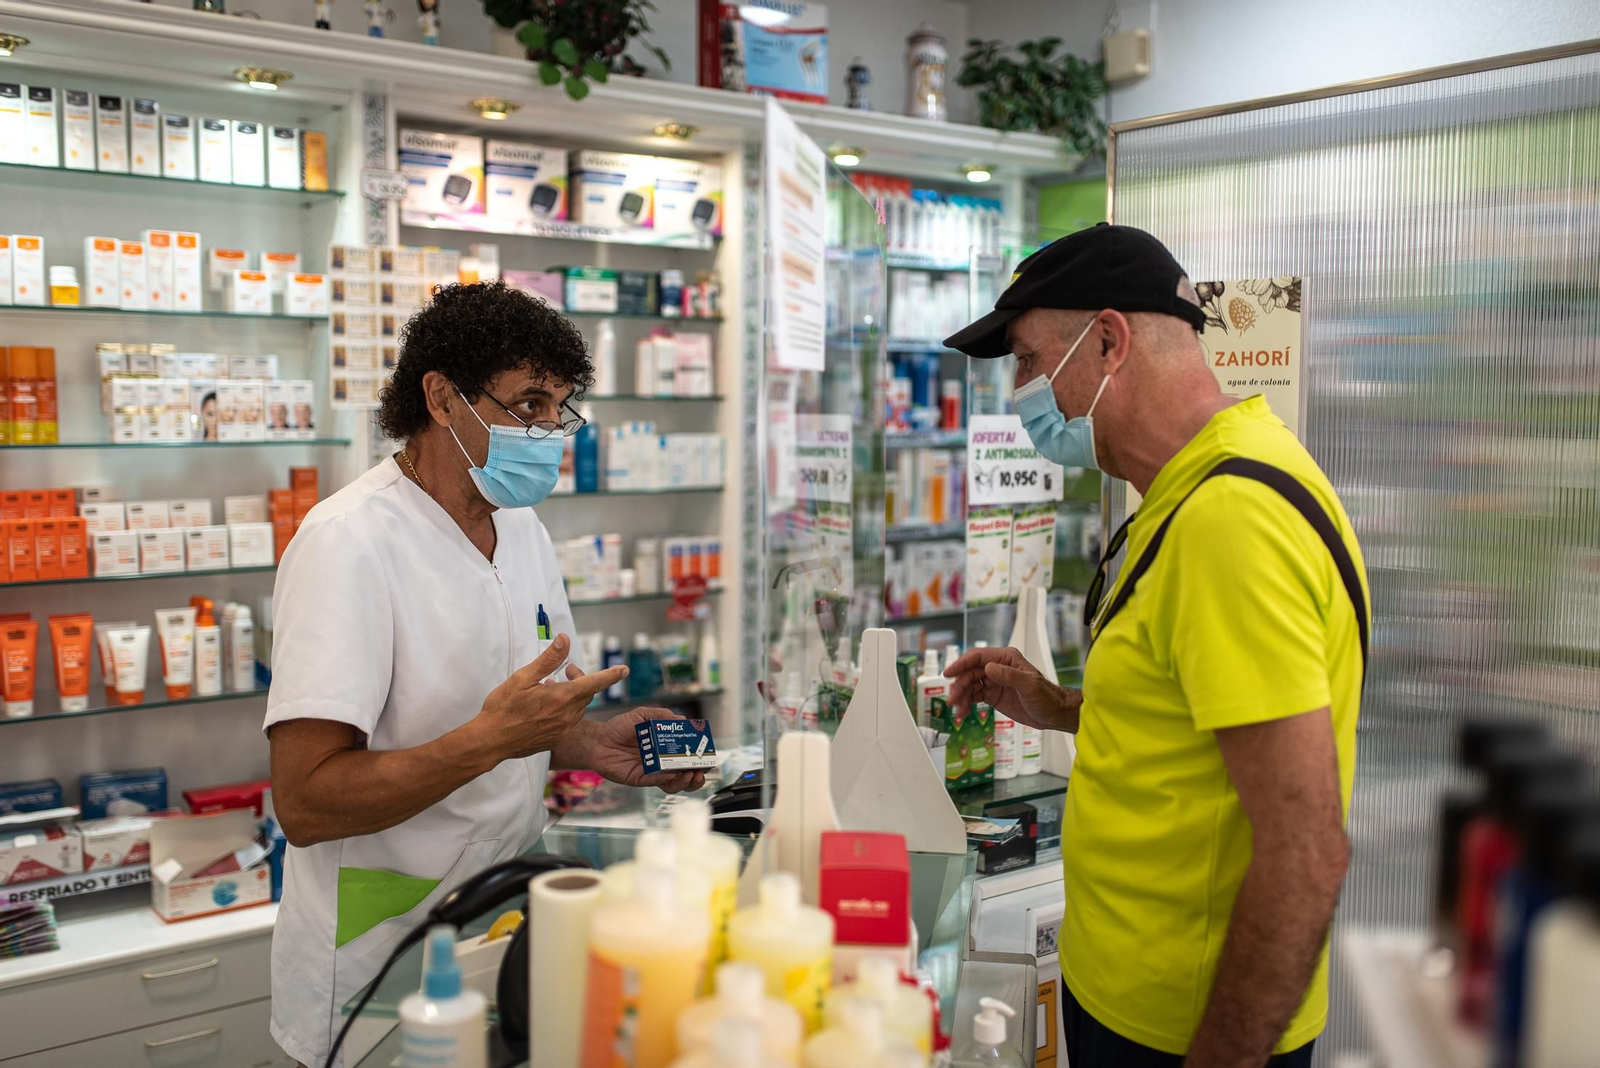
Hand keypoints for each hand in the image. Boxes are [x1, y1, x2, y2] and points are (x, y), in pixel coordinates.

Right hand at [474, 635, 627, 761]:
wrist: (490, 741)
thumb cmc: (503, 708)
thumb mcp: (523, 678)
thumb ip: (548, 659)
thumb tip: (565, 639)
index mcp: (562, 698)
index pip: (594, 683)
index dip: (611, 675)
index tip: (624, 669)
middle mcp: (567, 715)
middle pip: (587, 694)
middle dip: (581, 680)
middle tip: (565, 672)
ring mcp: (563, 729)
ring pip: (578, 707)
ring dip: (572, 695)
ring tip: (549, 689)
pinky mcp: (556, 739)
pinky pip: (569, 720)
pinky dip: (564, 709)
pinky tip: (545, 707)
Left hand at [561, 696, 707, 793]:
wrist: (598, 739)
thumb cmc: (619, 727)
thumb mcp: (643, 715)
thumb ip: (661, 716)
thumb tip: (682, 719)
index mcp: (664, 748)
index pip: (687, 757)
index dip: (699, 759)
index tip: (707, 757)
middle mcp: (660, 762)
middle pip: (685, 775)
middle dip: (697, 775)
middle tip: (701, 771)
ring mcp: (651, 772)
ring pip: (674, 783)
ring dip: (685, 781)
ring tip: (690, 774)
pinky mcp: (640, 779)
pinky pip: (656, 782)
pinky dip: (666, 779)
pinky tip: (672, 773)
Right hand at [944, 646, 1072, 732]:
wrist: (1053, 714)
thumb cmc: (1047, 697)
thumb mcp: (1029, 685)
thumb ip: (1009, 675)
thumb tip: (988, 668)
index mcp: (1006, 659)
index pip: (978, 657)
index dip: (961, 663)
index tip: (949, 673)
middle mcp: (998, 668)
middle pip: (970, 672)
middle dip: (960, 685)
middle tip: (953, 699)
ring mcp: (994, 681)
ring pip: (970, 685)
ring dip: (961, 696)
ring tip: (958, 709)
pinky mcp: (992, 695)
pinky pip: (974, 696)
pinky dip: (967, 703)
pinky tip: (963, 712)